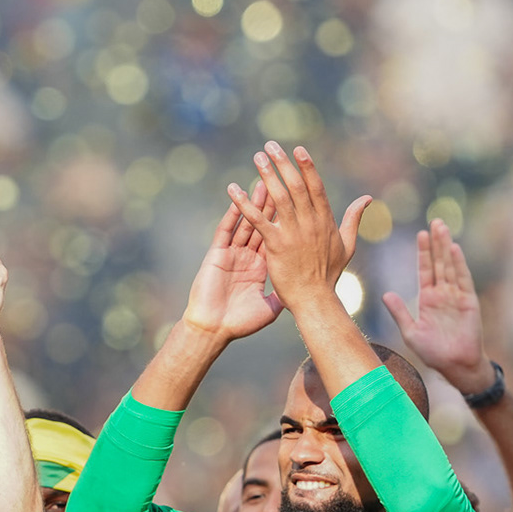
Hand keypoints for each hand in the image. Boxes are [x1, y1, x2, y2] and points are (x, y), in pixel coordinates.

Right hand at [182, 182, 283, 341]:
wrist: (213, 329)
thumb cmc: (239, 323)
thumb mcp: (268, 309)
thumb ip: (282, 295)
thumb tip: (299, 291)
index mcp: (261, 267)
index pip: (276, 238)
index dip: (285, 221)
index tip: (296, 203)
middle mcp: (247, 257)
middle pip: (263, 225)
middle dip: (272, 204)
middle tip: (282, 183)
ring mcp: (232, 253)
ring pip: (246, 222)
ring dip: (254, 202)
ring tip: (264, 181)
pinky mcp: (217, 253)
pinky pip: (226, 229)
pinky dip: (232, 212)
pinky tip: (238, 195)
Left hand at [229, 143, 369, 311]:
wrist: (315, 300)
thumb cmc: (329, 275)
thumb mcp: (347, 244)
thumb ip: (354, 219)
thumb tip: (367, 198)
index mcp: (325, 221)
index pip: (316, 187)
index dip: (307, 167)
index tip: (298, 149)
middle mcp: (310, 223)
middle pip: (296, 186)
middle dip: (283, 163)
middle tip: (270, 145)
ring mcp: (293, 233)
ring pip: (278, 197)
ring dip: (267, 174)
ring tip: (257, 157)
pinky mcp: (276, 245)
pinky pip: (258, 219)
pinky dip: (244, 203)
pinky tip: (233, 189)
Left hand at [382, 219, 494, 395]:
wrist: (455, 365)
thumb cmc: (433, 352)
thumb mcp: (410, 331)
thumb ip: (399, 312)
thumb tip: (385, 294)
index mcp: (428, 299)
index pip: (425, 270)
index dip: (423, 252)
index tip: (420, 234)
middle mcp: (443, 294)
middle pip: (439, 262)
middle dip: (436, 242)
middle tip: (435, 220)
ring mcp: (456, 296)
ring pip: (450, 266)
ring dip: (446, 247)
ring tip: (443, 227)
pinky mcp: (468, 302)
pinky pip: (463, 280)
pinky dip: (459, 264)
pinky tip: (454, 250)